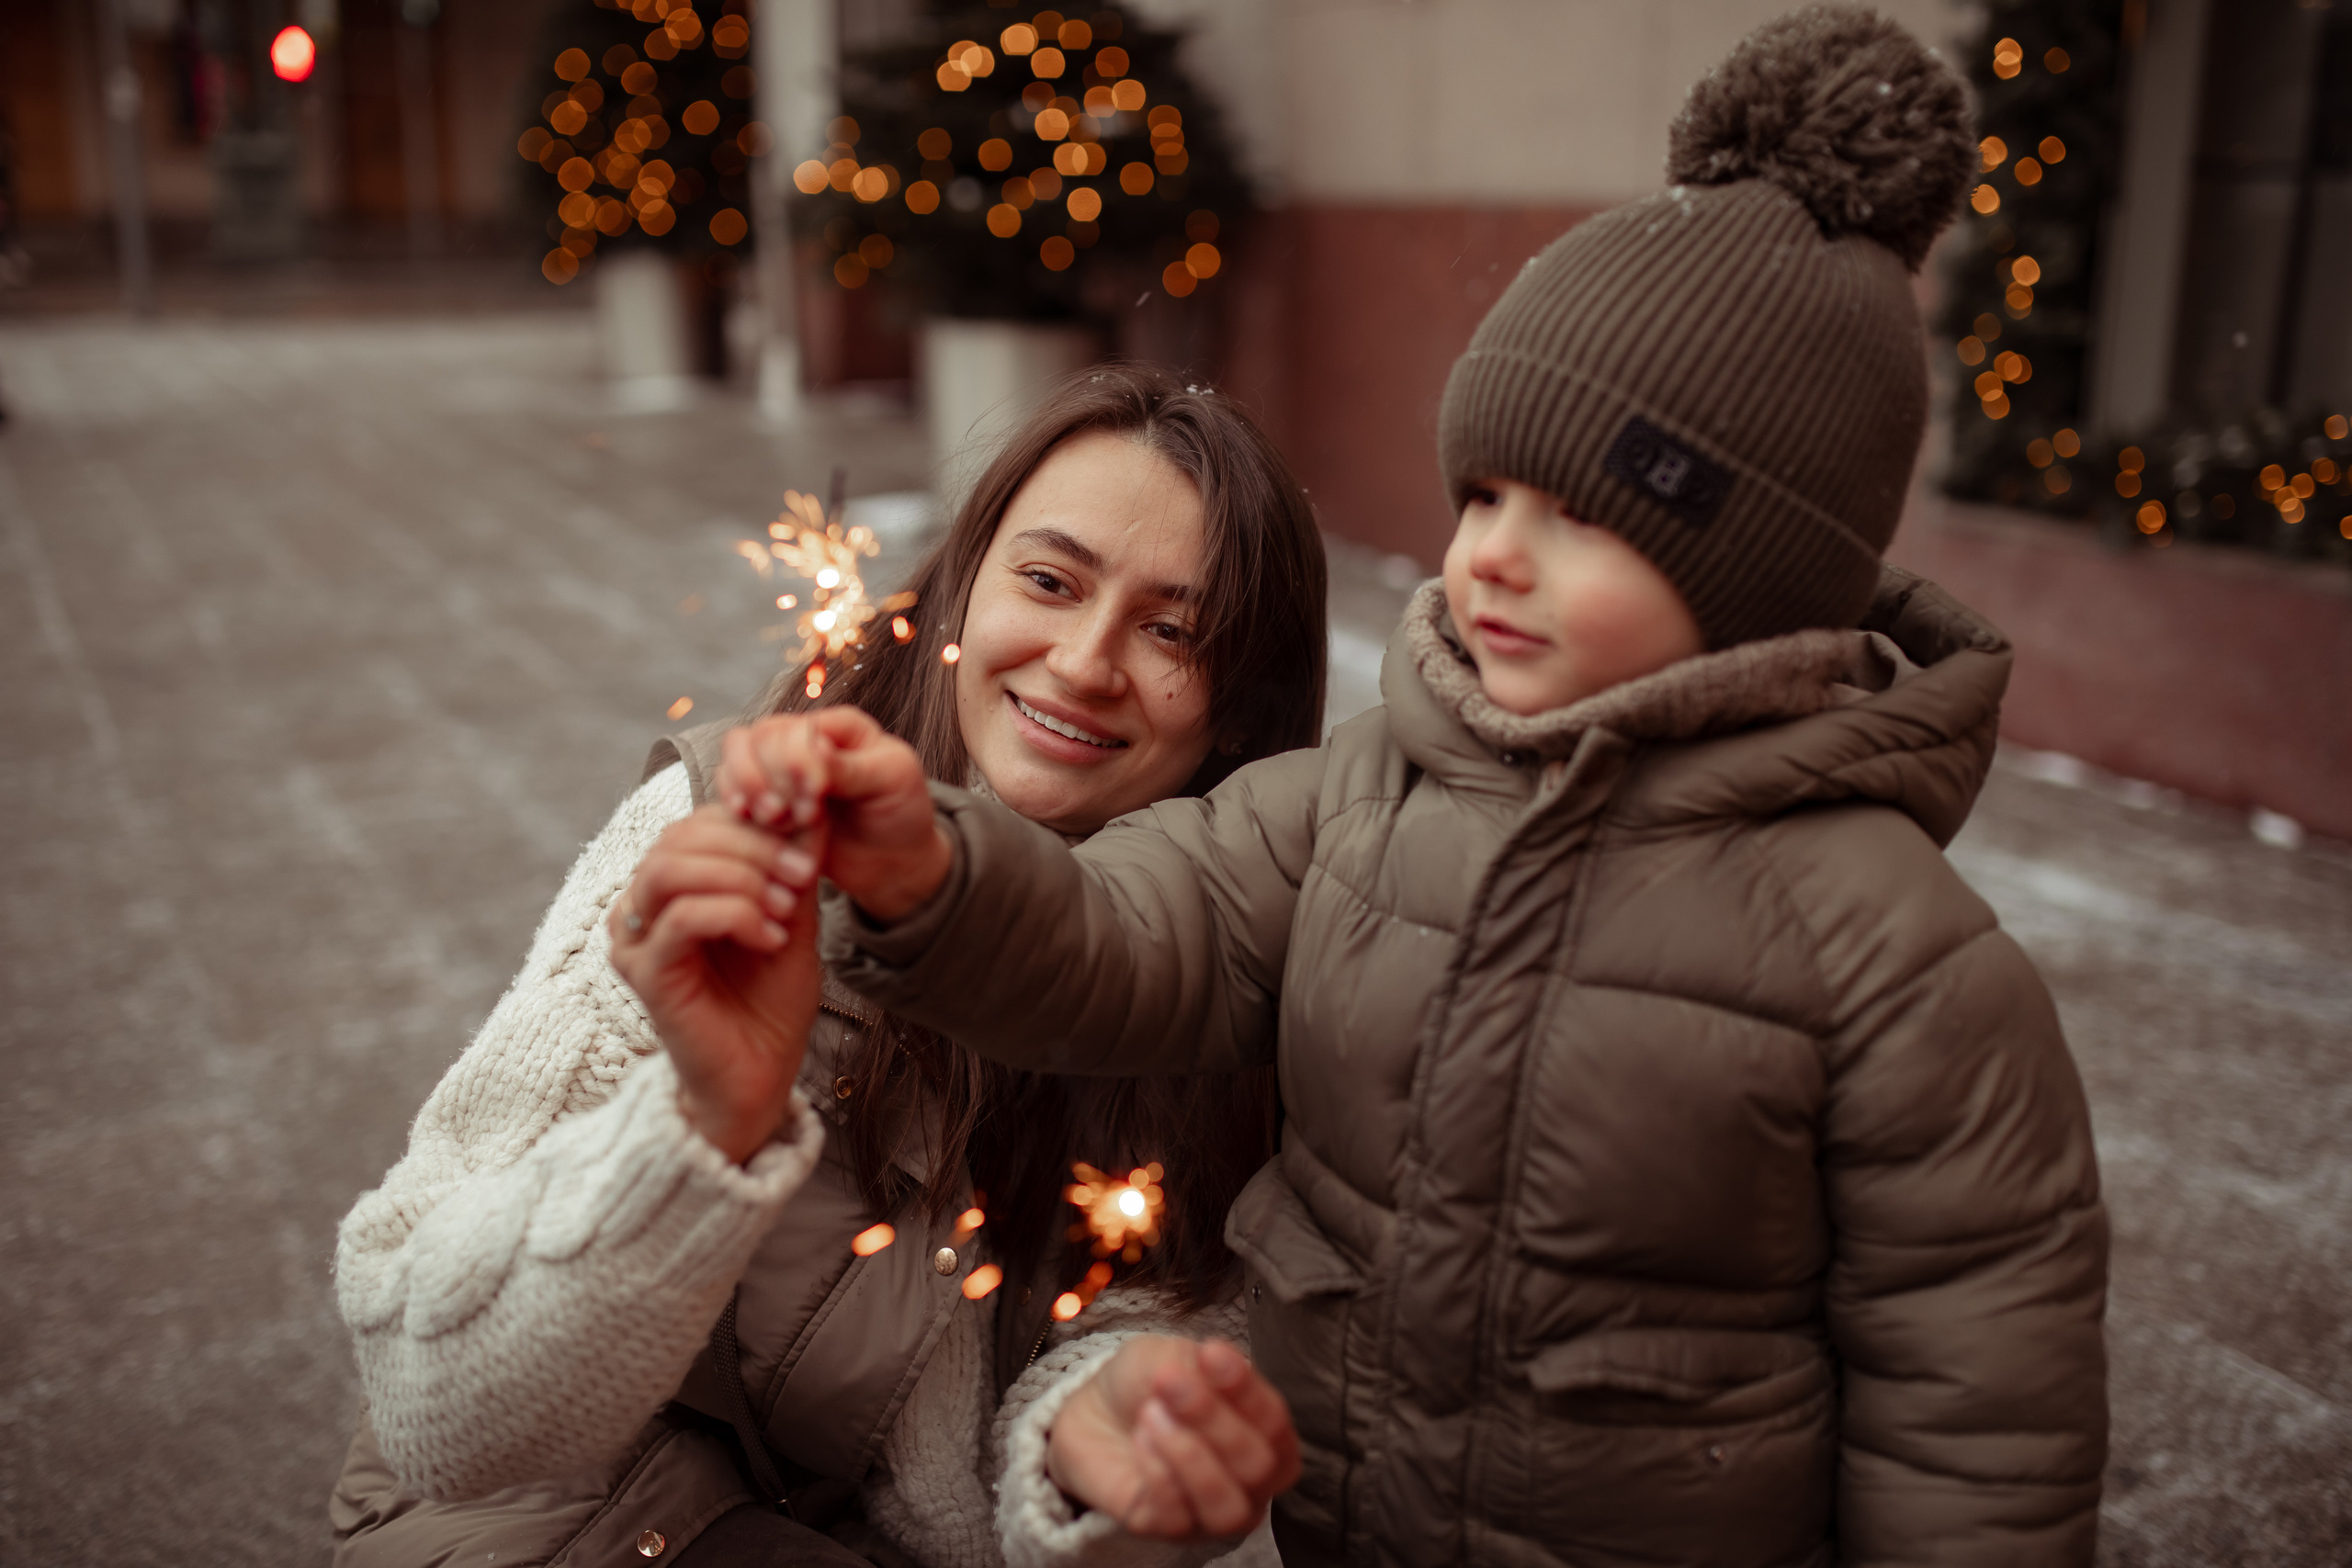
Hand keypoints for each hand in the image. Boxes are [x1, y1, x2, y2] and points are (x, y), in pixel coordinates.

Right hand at [607, 805, 824, 1163]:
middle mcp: (643, 908)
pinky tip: (769, 938)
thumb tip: (811, 808)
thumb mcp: (792, 920)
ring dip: (739, 877)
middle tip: (803, 873)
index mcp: (675, 887)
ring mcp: (637, 941)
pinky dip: (733, 915)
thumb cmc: (770, 1002)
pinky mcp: (645, 975)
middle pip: (679, 836)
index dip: (753, 820)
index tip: (808, 841)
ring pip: (669, 869)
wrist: (762, 1076)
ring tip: (784, 907)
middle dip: (751, 846)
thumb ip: (793, 868)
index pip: (697, 822)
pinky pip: (679, 918)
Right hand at [716, 709, 952, 921]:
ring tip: (773, 818)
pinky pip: (731, 782)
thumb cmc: (901, 813)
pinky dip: (734, 799)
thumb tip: (814, 750)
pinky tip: (751, 820)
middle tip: (797, 814)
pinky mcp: (766, 795)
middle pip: (760, 737)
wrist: (893, 859)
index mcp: (840, 725)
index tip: (817, 795)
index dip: (797, 759)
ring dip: (747, 785)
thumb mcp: (890, 781)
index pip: (798, 727)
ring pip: (738, 752)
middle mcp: (805, 737)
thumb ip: (851, 766)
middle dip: (771, 777)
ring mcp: (780, 765)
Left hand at [1045, 1336, 1300, 1539]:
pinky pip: (1178, 1519)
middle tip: (1168, 1382)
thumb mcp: (1175, 1357)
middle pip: (1257, 1466)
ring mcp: (1214, 1512)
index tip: (1210, 1353)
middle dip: (1212, 1419)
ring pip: (1228, 1508)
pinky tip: (1140, 1439)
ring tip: (1151, 1415)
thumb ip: (1202, 1365)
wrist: (1096, 1410)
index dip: (1246, 1390)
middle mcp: (1251, 1481)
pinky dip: (1159, 1474)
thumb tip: (1218, 1365)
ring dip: (1189, 1456)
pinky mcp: (1171, 1530)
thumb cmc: (1150, 1384)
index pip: (1276, 1423)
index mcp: (1266, 1433)